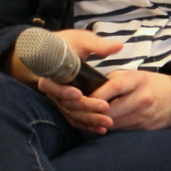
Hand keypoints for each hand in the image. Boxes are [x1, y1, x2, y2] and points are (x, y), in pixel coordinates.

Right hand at [9, 29, 123, 131]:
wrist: (56, 52)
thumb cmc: (69, 44)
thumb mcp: (82, 40)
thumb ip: (98, 45)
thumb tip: (118, 45)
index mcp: (52, 73)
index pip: (52, 87)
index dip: (63, 92)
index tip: (79, 94)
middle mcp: (54, 90)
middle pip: (66, 104)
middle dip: (86, 107)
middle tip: (105, 108)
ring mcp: (61, 100)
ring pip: (72, 114)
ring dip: (90, 120)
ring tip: (108, 123)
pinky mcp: (69, 107)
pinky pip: (76, 119)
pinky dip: (88, 125)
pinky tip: (102, 130)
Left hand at [42, 70, 170, 133]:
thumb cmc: (152, 84)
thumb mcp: (136, 75)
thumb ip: (114, 79)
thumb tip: (90, 87)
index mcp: (138, 80)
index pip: (112, 87)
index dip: (95, 94)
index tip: (81, 97)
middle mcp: (142, 98)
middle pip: (109, 110)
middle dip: (93, 112)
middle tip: (81, 111)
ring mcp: (144, 115)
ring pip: (113, 123)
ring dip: (100, 122)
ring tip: (90, 118)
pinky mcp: (145, 128)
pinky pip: (121, 130)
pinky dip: (111, 128)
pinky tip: (104, 124)